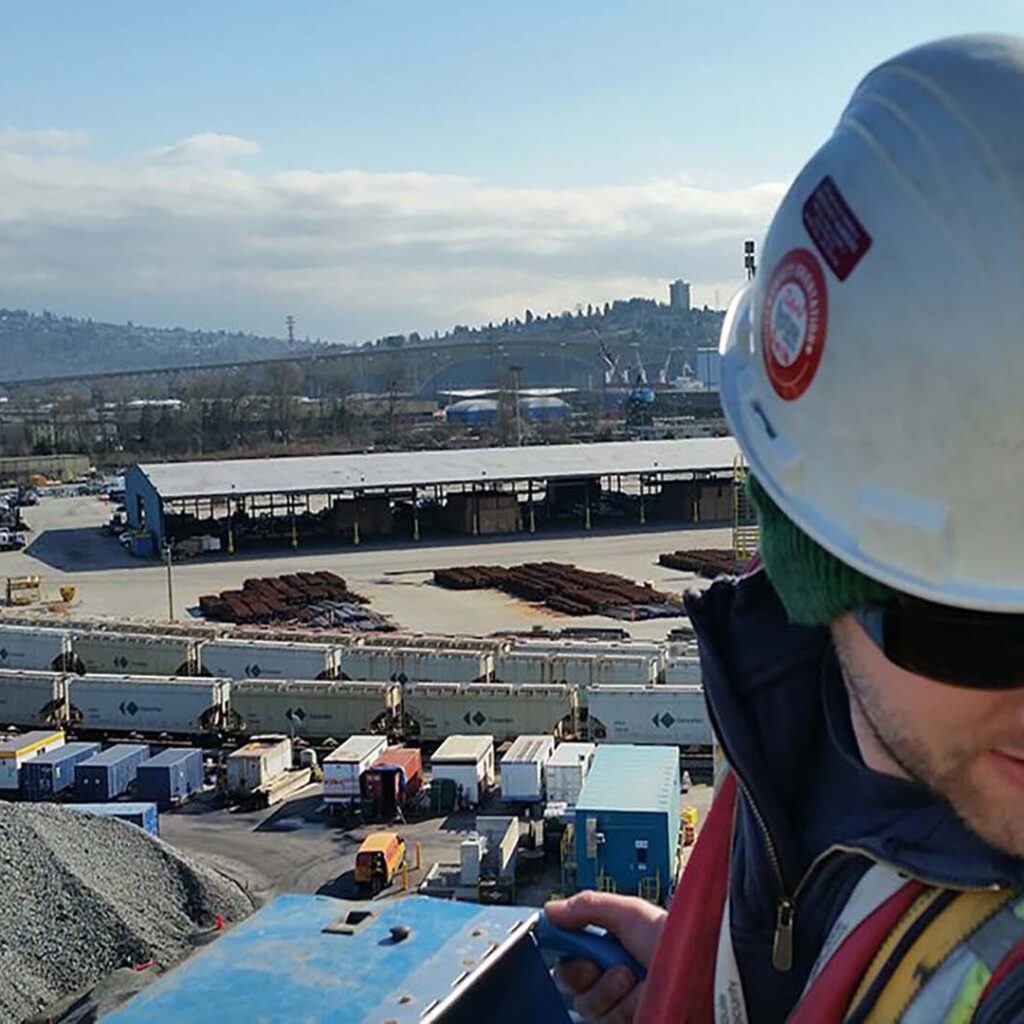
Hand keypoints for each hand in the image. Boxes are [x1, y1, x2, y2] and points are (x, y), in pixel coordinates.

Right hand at [544, 891, 666, 1022]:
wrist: (702, 973)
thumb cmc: (675, 941)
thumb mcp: (630, 912)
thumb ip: (589, 906)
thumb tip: (551, 909)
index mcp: (608, 948)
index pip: (568, 954)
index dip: (565, 951)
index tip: (565, 944)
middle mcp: (610, 977)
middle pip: (571, 983)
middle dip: (586, 973)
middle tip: (608, 964)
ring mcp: (619, 1006)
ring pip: (588, 1006)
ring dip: (610, 992)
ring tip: (635, 980)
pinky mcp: (627, 1022)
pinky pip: (605, 1022)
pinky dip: (622, 1010)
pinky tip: (641, 1000)